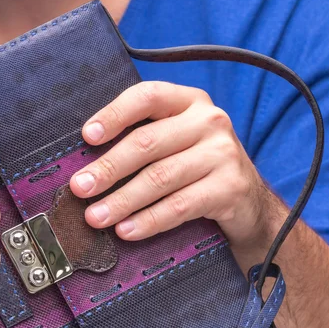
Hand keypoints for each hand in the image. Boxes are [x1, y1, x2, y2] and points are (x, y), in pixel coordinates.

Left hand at [70, 82, 274, 259]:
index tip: (87, 137)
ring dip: (121, 200)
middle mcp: (209, 121)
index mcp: (189, 101)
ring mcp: (222, 154)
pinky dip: (148, 220)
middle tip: (80, 188)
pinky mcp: (229, 188)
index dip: (114, 114)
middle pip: (147, 142)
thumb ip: (143, 138)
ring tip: (95, 216)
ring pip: (159, 177)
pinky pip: (179, 206)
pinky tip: (126, 230)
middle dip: (108, 168)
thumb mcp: (176, 139)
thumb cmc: (197, 165)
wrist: (248, 199)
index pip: (147, 97)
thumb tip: (87, 162)